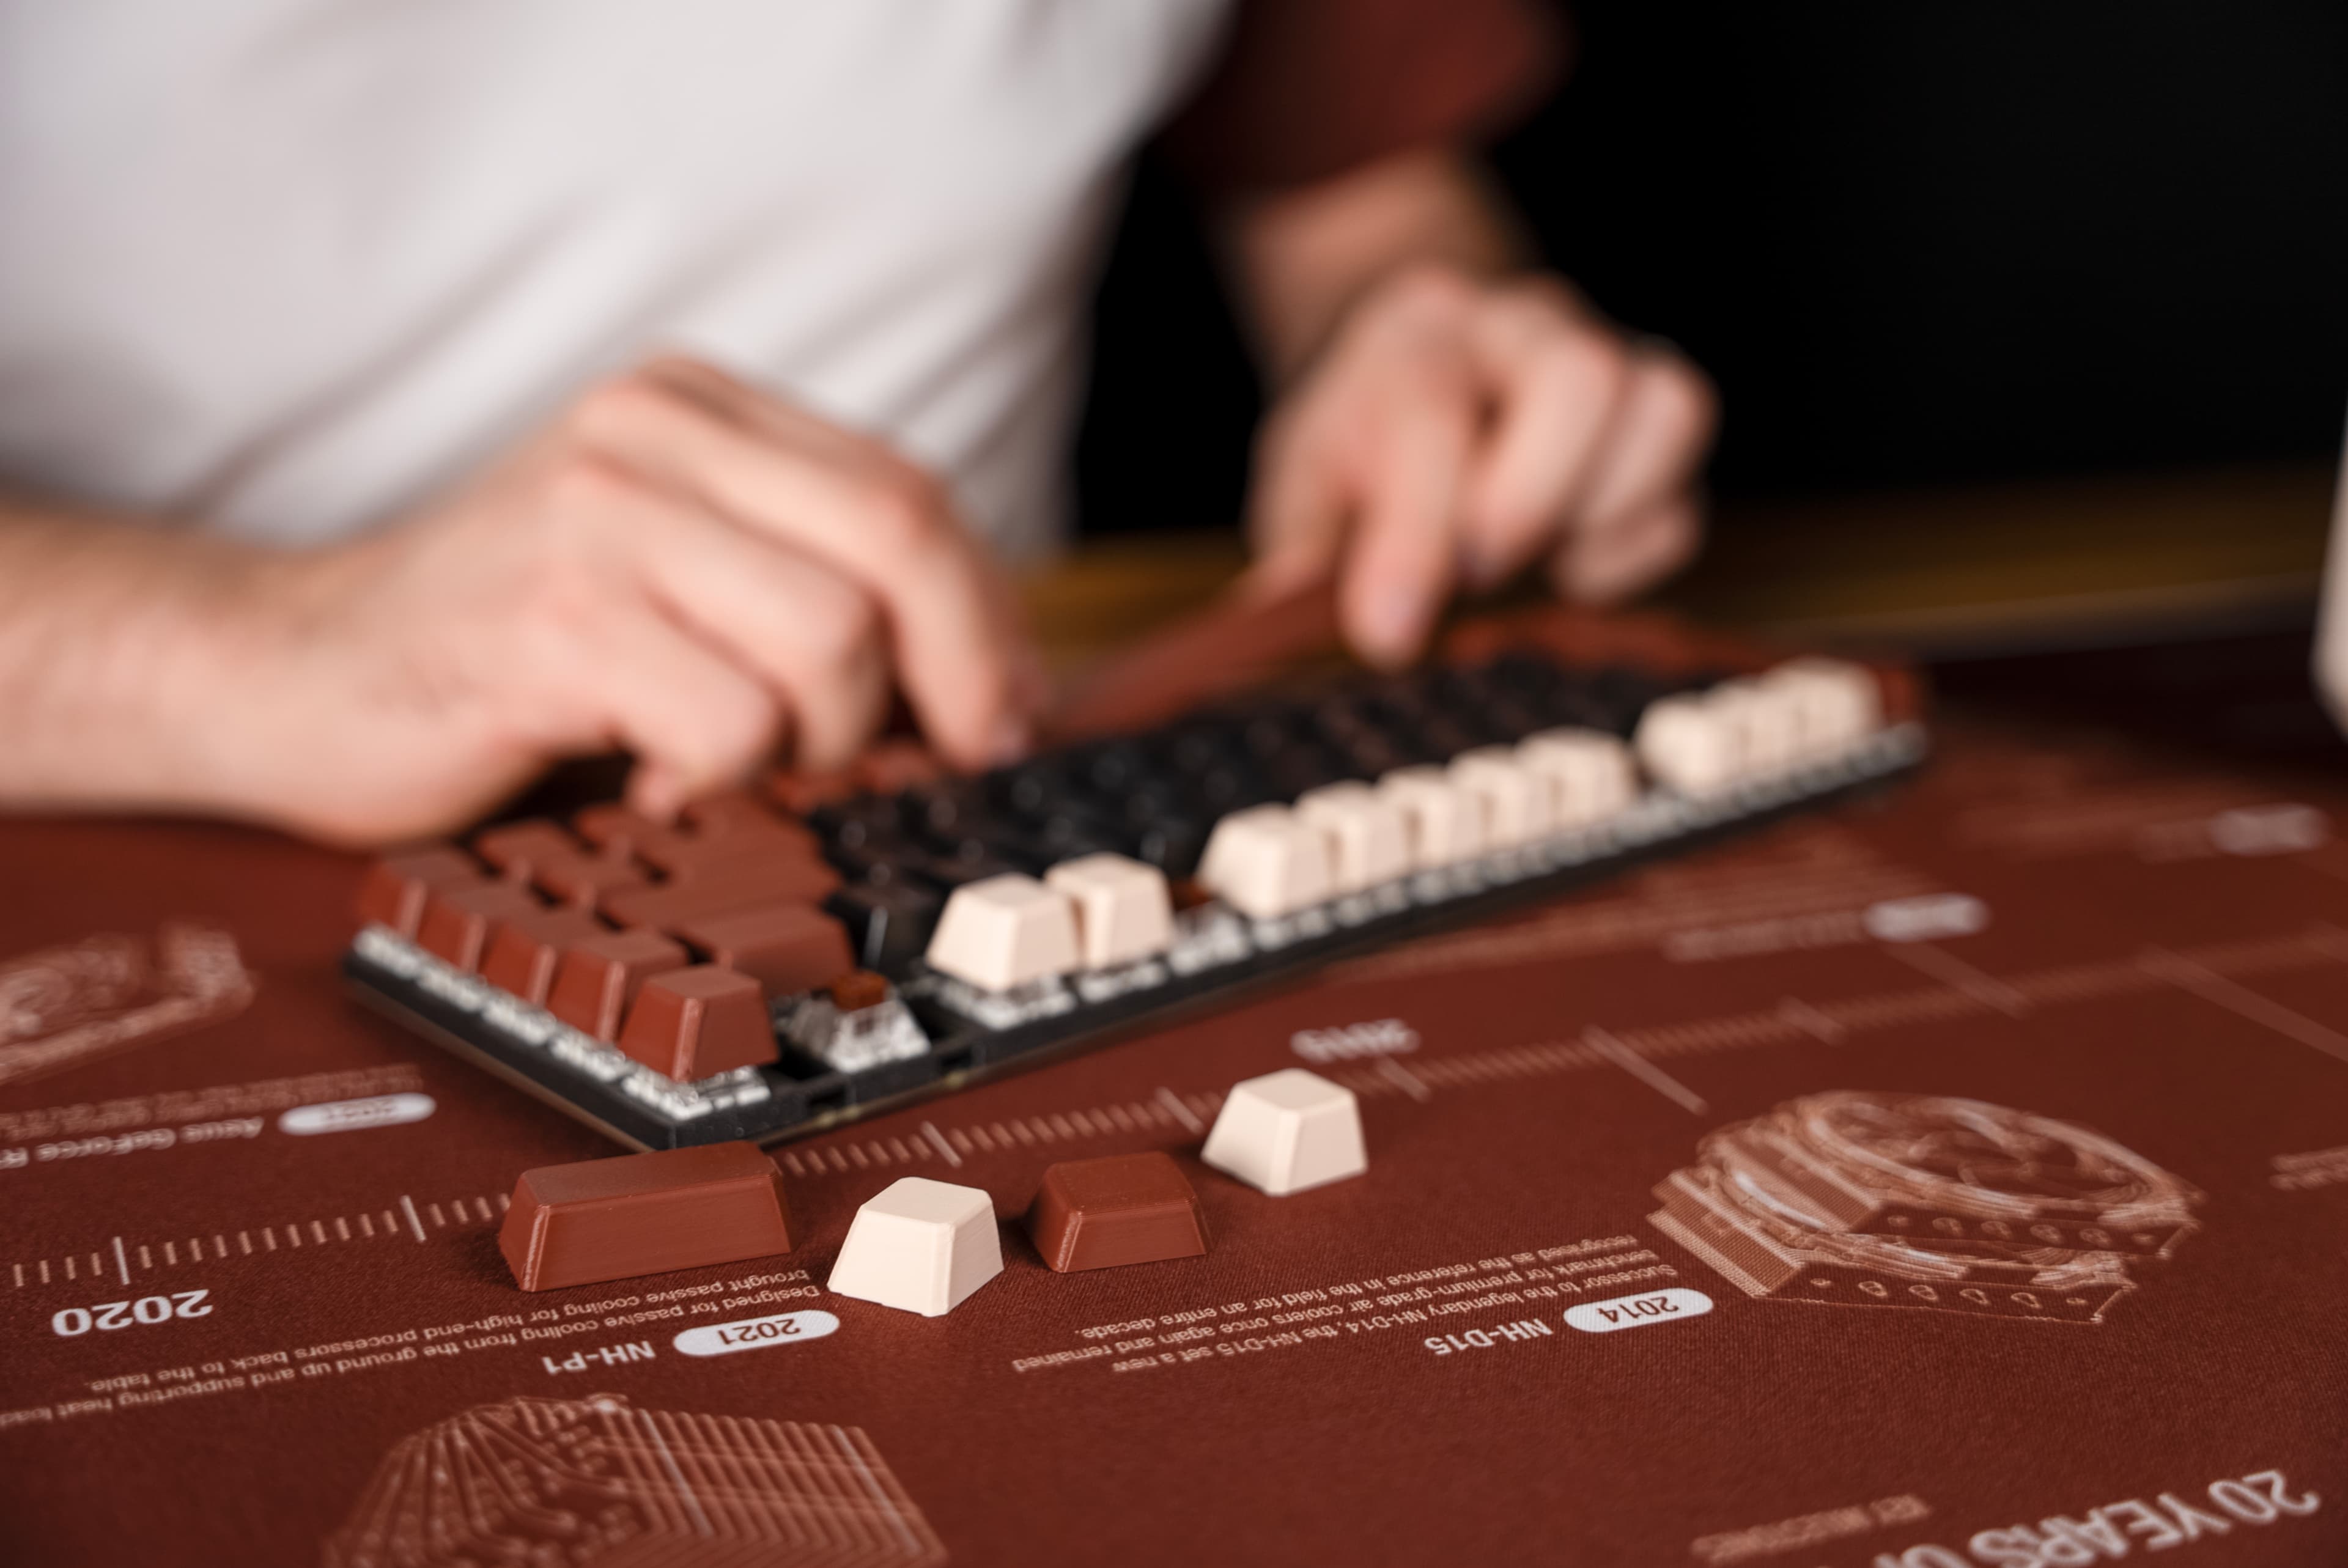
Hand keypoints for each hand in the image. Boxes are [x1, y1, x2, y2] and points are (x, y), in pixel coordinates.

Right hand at [197, 357, 1040, 841]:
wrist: (295, 674)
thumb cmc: (512, 648)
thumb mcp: (675, 575)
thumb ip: (806, 583)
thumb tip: (998, 688)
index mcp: (694, 408)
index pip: (909, 492)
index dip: (987, 619)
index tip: (1002, 718)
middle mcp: (650, 435)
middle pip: (899, 539)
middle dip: (954, 678)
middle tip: (930, 766)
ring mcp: (596, 518)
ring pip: (831, 640)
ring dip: (812, 744)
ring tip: (730, 762)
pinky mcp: (550, 619)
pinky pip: (731, 720)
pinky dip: (714, 779)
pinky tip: (647, 777)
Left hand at [1246, 263, 1715, 665]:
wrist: (1425, 354)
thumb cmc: (1366, 432)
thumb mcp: (1302, 477)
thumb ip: (1300, 544)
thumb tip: (1284, 614)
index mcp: (1416, 334)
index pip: (1426, 412)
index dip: (1412, 537)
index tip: (1387, 634)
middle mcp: (1522, 325)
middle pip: (1579, 377)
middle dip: (1530, 501)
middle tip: (1477, 572)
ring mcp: (1608, 358)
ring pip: (1664, 409)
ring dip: (1603, 516)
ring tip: (1537, 563)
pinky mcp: (1658, 420)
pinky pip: (1683, 493)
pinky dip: (1634, 549)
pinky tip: (1571, 567)